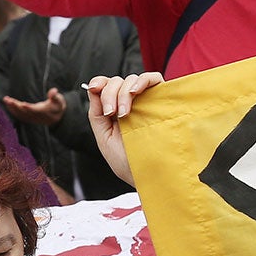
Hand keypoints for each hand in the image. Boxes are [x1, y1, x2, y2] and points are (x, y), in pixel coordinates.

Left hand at [3, 87, 66, 124]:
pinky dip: (12, 110)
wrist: (56, 118)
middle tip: (8, 100)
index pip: (35, 110)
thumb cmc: (57, 106)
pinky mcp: (28, 118)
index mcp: (44, 112)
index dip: (29, 108)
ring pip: (20, 114)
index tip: (22, 104)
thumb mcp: (59, 101)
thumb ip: (55, 96)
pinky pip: (19, 116)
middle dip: (16, 106)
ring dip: (12, 107)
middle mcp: (36, 116)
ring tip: (6, 100)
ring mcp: (31, 118)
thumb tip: (54, 91)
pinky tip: (8, 104)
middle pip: (25, 112)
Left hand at [85, 72, 163, 186]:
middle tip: (112, 114)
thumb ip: (96, 113)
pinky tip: (135, 92)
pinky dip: (142, 81)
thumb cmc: (128, 162)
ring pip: (131, 79)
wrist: (149, 176)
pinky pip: (153, 78)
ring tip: (124, 114)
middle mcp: (131, 103)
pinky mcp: (162, 100)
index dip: (99, 82)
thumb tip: (93, 87)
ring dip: (123, 92)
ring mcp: (147, 101)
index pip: (106, 86)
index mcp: (116, 110)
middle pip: (116, 81)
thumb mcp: (104, 137)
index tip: (94, 88)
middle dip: (109, 94)